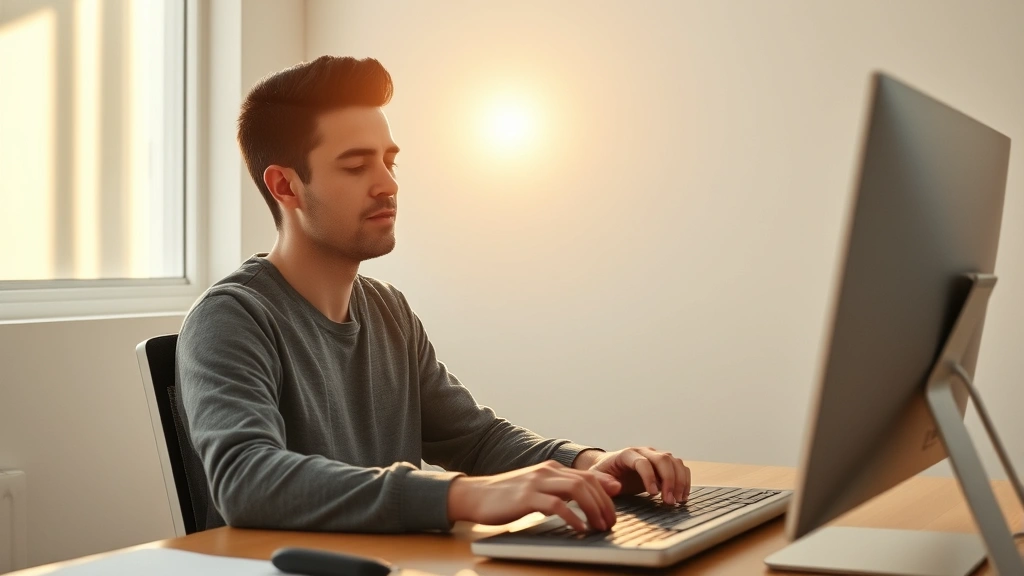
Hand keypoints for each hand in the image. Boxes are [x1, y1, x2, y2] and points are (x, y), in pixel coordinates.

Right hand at [447, 461, 621, 530]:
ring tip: (600, 526)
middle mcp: (547, 472)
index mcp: (551, 469)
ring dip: (594, 509)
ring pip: (577, 489)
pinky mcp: (526, 497)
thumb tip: (581, 501)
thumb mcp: (536, 488)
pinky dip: (572, 516)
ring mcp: (537, 483)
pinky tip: (580, 527)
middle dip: (604, 503)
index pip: (587, 474)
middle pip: (587, 482)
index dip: (606, 487)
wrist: (476, 495)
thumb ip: (556, 490)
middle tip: (611, 522)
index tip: (619, 499)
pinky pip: (557, 505)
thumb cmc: (506, 496)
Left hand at [582, 447, 690, 504]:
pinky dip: (684, 480)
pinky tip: (682, 495)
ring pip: (674, 462)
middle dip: (669, 480)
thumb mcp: (595, 477)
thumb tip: (616, 486)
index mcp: (627, 454)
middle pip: (663, 459)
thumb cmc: (603, 473)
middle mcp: (644, 451)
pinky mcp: (663, 464)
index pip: (643, 462)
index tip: (652, 495)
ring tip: (677, 500)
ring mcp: (655, 456)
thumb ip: (601, 481)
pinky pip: (680, 467)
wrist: (609, 467)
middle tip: (669, 501)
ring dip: (679, 481)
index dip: (649, 477)